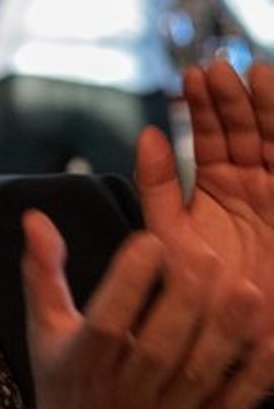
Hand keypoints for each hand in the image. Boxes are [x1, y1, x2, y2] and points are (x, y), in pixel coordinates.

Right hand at [21, 209, 273, 408]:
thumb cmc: (66, 380)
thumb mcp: (45, 328)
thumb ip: (44, 273)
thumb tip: (36, 217)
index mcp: (82, 363)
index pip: (105, 323)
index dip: (128, 283)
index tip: (150, 240)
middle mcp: (123, 391)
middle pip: (158, 346)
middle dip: (185, 300)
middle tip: (207, 255)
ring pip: (198, 373)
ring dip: (225, 332)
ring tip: (246, 289)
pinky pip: (234, 403)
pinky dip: (257, 374)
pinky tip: (273, 339)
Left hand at [135, 61, 273, 298]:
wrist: (234, 339)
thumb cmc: (196, 295)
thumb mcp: (170, 235)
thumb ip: (158, 186)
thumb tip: (146, 135)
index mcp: (215, 190)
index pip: (209, 139)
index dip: (202, 108)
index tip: (189, 78)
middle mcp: (251, 188)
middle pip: (244, 131)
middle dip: (232, 99)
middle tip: (216, 69)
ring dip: (265, 108)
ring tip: (253, 74)